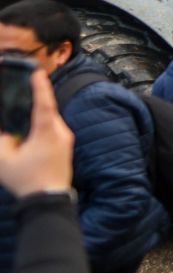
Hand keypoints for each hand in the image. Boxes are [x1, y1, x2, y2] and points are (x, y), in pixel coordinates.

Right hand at [0, 69, 74, 197]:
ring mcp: (66, 140)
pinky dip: (41, 123)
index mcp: (47, 133)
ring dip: (37, 113)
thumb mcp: (4, 160)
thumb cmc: (26, 181)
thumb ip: (0, 139)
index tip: (37, 72)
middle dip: (35, 98)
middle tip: (24, 84)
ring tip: (22, 106)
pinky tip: (29, 127)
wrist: (49, 200)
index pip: (44, 104)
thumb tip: (3, 128)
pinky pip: (53, 128)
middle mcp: (61, 133)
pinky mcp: (66, 146)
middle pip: (47, 110)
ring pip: (50, 120)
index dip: (40, 87)